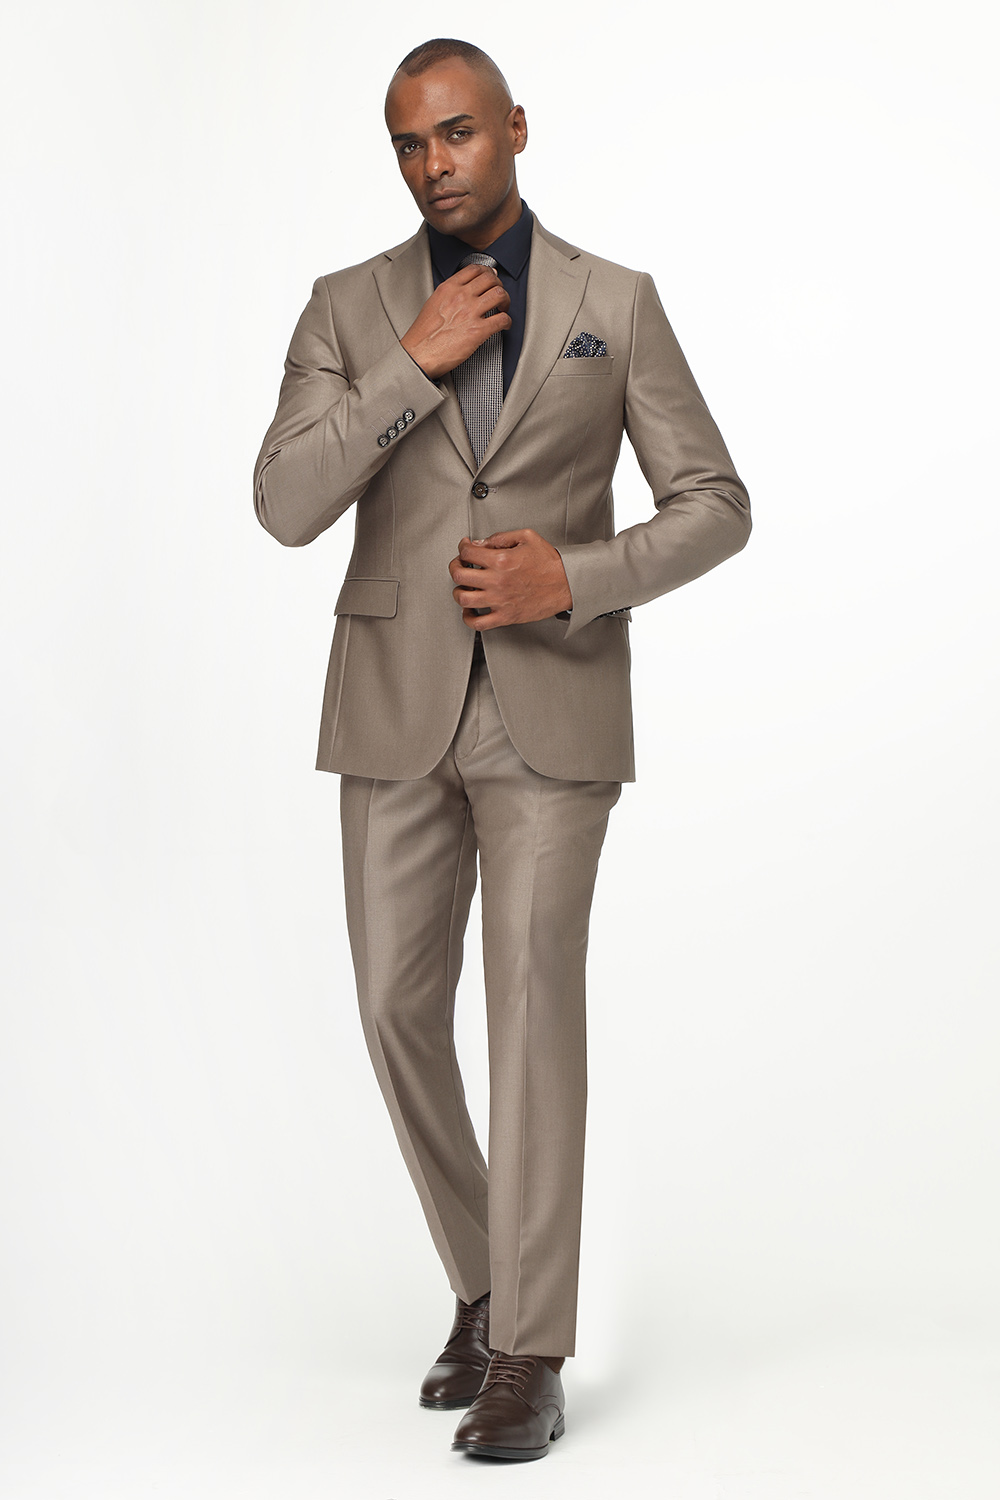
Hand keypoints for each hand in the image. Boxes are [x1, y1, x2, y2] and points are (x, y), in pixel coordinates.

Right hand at [401, 266, 511, 379]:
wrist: (419, 354)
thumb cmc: (423, 334)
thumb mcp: (433, 303)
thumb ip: (449, 294)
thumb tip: (463, 291)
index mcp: (449, 288)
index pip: (475, 269)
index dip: (488, 272)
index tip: (491, 278)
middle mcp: (461, 296)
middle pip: (490, 279)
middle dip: (499, 285)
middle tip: (499, 295)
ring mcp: (470, 312)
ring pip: (499, 294)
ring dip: (505, 301)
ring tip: (503, 308)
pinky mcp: (478, 331)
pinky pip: (502, 319)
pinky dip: (507, 321)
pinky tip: (504, 325)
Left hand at [448, 530, 572, 628]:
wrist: (567, 584)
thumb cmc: (550, 564)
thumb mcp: (527, 537)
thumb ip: (501, 537)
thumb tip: (482, 542)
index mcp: (502, 560)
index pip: (468, 552)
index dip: (462, 547)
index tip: (465, 547)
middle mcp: (497, 581)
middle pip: (459, 574)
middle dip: (455, 566)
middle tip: (459, 564)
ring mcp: (500, 601)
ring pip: (463, 598)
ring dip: (458, 590)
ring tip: (463, 586)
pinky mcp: (505, 617)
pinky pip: (478, 623)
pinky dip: (468, 617)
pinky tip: (470, 609)